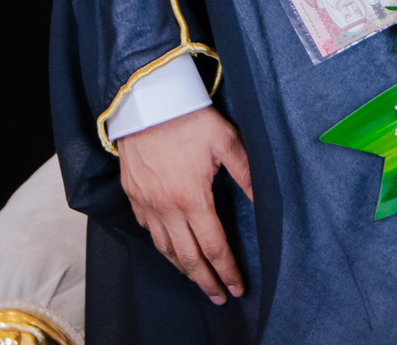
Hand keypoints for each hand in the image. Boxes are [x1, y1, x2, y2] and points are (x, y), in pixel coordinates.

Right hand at [118, 106, 253, 303]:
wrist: (145, 100)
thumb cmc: (188, 117)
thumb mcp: (226, 140)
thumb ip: (246, 172)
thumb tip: (263, 199)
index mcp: (191, 198)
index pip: (213, 246)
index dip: (227, 270)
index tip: (237, 287)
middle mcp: (165, 207)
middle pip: (187, 258)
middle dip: (205, 280)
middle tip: (219, 296)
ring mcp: (145, 203)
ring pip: (164, 248)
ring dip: (182, 267)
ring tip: (197, 277)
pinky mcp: (132, 195)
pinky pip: (147, 229)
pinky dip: (161, 244)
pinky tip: (170, 247)